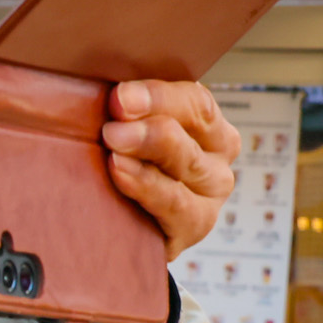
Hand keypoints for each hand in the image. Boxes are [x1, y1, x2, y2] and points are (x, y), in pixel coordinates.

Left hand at [101, 80, 239, 259]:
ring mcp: (210, 195)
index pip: (194, 101)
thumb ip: (124, 111)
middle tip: (114, 120)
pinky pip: (175, 204)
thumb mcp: (125, 133)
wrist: (113, 231)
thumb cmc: (118, 166)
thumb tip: (106, 90)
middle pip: (191, 129)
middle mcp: (216, 157)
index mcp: (205, 125)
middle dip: (149, 121)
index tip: (120, 96)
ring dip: (147, 149)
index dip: (158, 96)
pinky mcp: (195, 226)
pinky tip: (120, 172)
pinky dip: (147, 186)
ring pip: (186, 164)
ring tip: (113, 142)